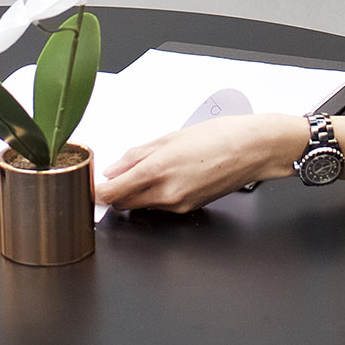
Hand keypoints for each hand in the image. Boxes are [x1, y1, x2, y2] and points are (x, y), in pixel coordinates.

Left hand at [95, 114, 304, 211]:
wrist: (255, 149)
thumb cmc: (221, 135)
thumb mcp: (171, 137)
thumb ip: (137, 155)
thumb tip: (114, 169)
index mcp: (158, 170)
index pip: (112, 193)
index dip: (96, 192)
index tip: (89, 186)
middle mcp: (166, 194)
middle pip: (124, 204)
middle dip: (116, 192)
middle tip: (118, 173)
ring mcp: (179, 205)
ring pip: (143, 205)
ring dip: (137, 192)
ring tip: (151, 168)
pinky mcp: (190, 209)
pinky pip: (162, 206)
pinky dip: (157, 195)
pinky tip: (170, 175)